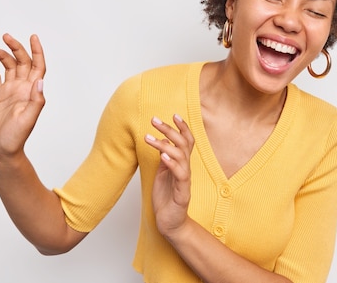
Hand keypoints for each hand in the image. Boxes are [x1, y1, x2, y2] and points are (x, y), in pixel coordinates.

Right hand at [0, 33, 45, 158]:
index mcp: (32, 91)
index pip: (37, 66)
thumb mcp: (28, 120)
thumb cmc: (16, 138)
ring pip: (6, 65)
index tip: (33, 37)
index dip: (37, 51)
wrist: (1, 150)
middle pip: (21, 61)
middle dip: (15, 48)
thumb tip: (40, 81)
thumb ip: (35, 101)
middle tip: (5, 36)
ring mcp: (8, 90)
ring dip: (0, 54)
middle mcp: (21, 88)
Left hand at [144, 114, 194, 236]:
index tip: (174, 114)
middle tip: (154, 120)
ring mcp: (184, 180)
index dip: (183, 127)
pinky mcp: (182, 192)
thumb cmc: (166, 197)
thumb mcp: (162, 173)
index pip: (187, 141)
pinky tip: (162, 156)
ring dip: (164, 144)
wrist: (169, 222)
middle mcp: (185, 169)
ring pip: (181, 156)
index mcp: (181, 163)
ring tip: (148, 137)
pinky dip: (171, 163)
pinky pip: (180, 174)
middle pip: (183, 144)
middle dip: (169, 130)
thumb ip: (164, 159)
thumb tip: (162, 142)